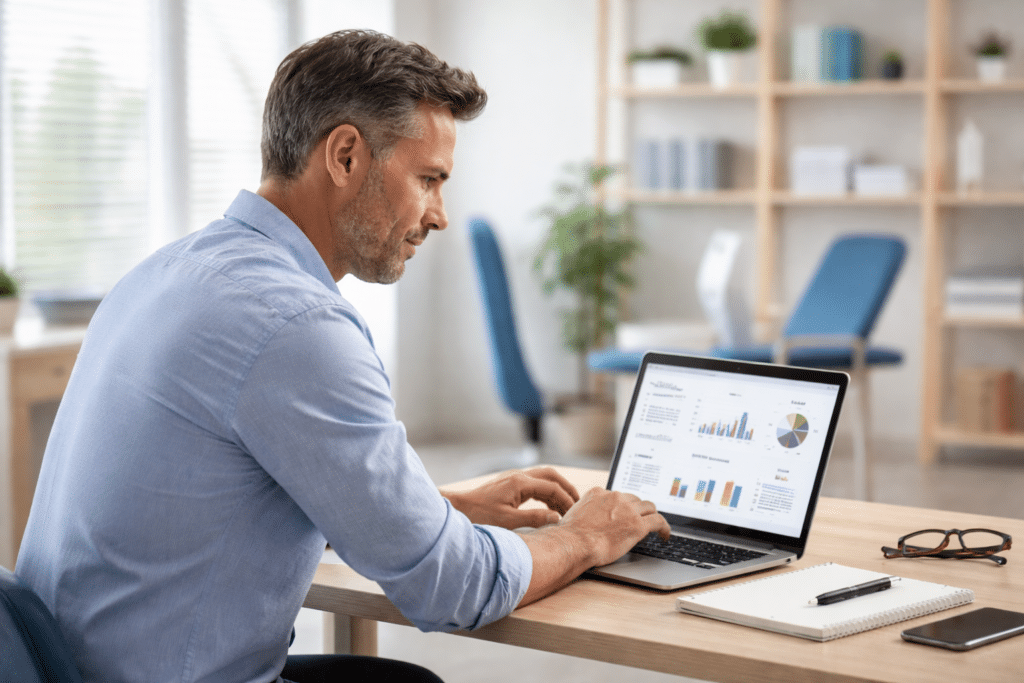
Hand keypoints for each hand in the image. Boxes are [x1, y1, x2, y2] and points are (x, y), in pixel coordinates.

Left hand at [442, 467, 579, 529]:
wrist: (458, 509)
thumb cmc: (479, 516)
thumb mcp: (508, 521)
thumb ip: (534, 519)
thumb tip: (556, 517)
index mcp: (520, 483)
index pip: (552, 487)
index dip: (566, 500)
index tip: (575, 513)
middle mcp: (518, 476)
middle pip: (551, 475)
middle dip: (566, 488)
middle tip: (578, 503)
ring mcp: (513, 478)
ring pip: (543, 477)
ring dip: (556, 490)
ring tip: (566, 507)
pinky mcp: (509, 484)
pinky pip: (534, 483)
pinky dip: (546, 493)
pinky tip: (549, 507)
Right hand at [516, 487, 668, 605]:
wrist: (574, 543)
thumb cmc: (569, 536)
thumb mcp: (574, 516)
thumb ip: (584, 514)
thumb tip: (584, 523)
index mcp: (598, 493)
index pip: (618, 495)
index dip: (624, 505)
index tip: (627, 512)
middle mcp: (614, 497)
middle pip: (635, 499)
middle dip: (638, 509)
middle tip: (641, 520)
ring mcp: (627, 510)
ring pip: (649, 507)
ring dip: (652, 515)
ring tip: (656, 526)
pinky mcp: (637, 525)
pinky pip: (658, 521)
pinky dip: (665, 527)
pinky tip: (665, 535)